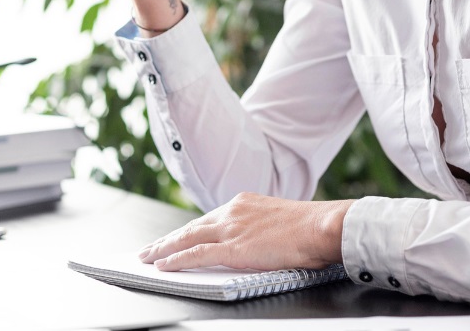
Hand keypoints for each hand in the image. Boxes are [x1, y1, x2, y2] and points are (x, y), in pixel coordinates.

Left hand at [137, 192, 355, 271]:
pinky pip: (196, 254)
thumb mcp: (277, 222)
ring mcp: (231, 228)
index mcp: (243, 203)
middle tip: (149, 248)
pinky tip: (163, 265)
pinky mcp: (234, 247)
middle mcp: (232, 211)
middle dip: (168, 239)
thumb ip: (258, 230)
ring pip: (187, 238)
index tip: (173, 238)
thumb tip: (252, 244)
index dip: (186, 231)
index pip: (207, 219)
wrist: (322, 226)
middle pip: (191, 226)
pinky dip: (177, 259)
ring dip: (163, 249)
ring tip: (147, 257)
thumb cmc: (310, 229)